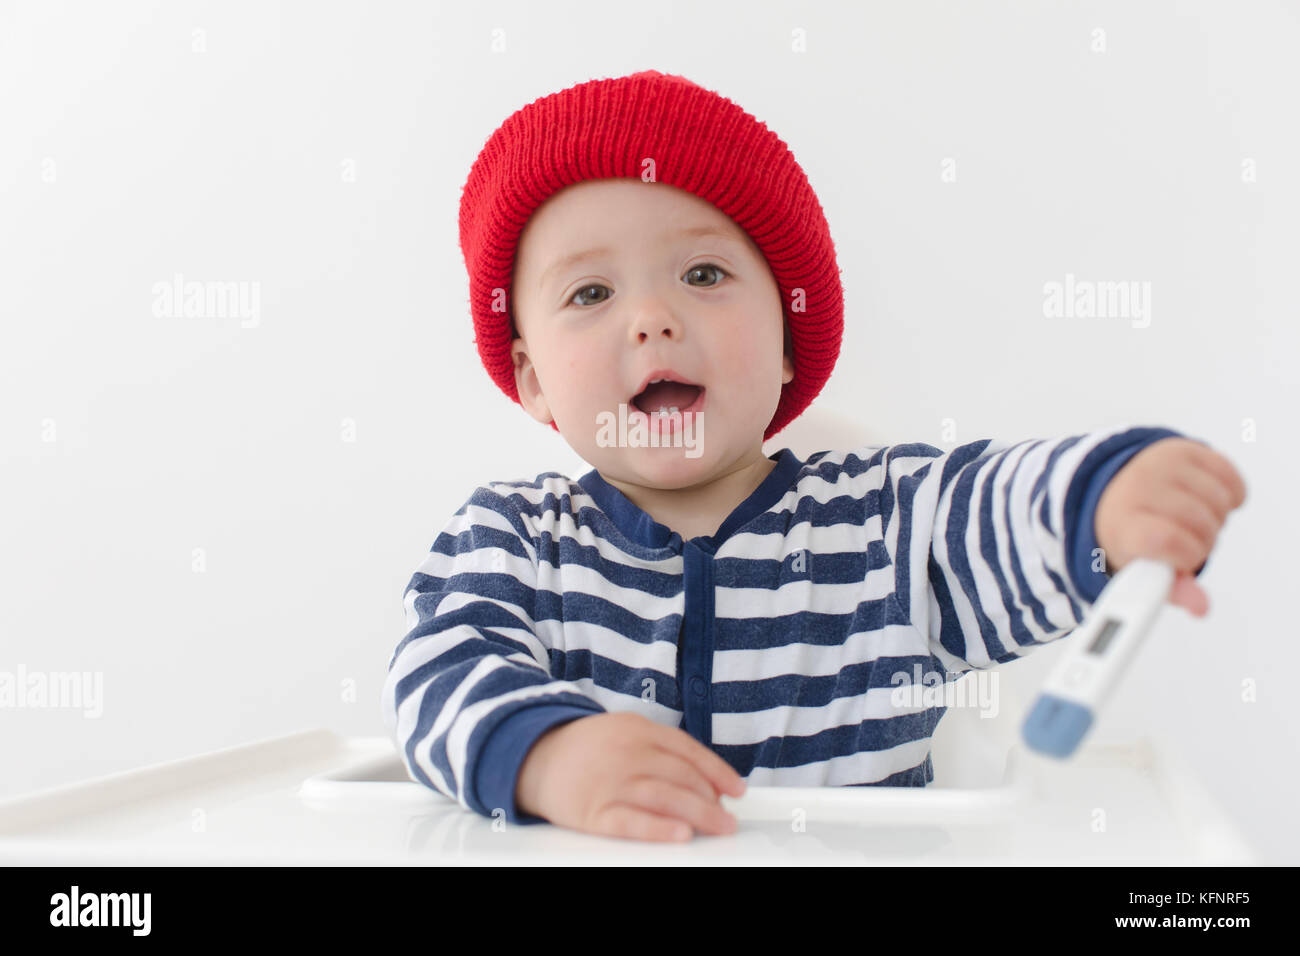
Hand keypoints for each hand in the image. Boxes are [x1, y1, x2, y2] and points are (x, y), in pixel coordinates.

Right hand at [514, 711, 746, 841]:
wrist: (534, 755)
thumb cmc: (588, 748)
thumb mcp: (625, 731)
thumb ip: (661, 748)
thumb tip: (706, 779)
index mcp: (637, 729)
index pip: (688, 750)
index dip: (717, 771)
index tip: (737, 790)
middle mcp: (627, 753)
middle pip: (681, 776)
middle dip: (712, 799)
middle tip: (729, 818)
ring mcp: (610, 782)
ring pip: (664, 797)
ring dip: (699, 814)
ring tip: (719, 827)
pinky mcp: (593, 812)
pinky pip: (632, 823)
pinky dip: (659, 829)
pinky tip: (680, 835)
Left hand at [1094, 437, 1246, 616]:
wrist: (1112, 489)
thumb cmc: (1129, 533)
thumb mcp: (1139, 567)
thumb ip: (1170, 588)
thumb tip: (1200, 606)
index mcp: (1123, 521)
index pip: (1167, 540)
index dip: (1186, 555)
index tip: (1181, 558)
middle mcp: (1139, 487)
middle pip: (1200, 522)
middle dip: (1203, 541)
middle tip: (1187, 541)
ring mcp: (1162, 464)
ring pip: (1218, 501)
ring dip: (1216, 519)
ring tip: (1193, 522)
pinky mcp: (1184, 449)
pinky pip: (1229, 477)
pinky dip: (1230, 495)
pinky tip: (1209, 502)